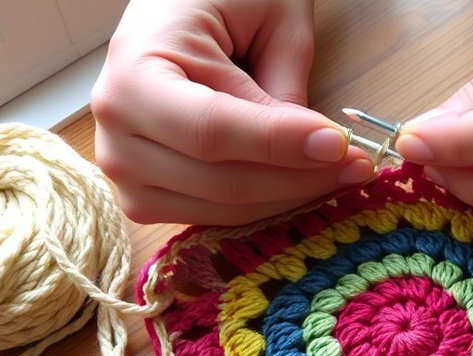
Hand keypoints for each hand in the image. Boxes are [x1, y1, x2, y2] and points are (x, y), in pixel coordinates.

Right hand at [90, 0, 373, 225]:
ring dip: (288, 198)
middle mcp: (114, 131)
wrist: (179, 6)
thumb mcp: (266, 20)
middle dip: (298, 178)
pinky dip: (264, 207)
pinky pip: (212, 217)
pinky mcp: (144, 196)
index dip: (278, 144)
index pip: (211, 130)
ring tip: (342, 175)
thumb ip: (283, 87)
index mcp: (133, 73)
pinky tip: (302, 185)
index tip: (338, 145)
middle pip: (218, 180)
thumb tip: (317, 153)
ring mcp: (124, 172)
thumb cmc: (220, 0)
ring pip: (219, 208)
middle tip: (359, 165)